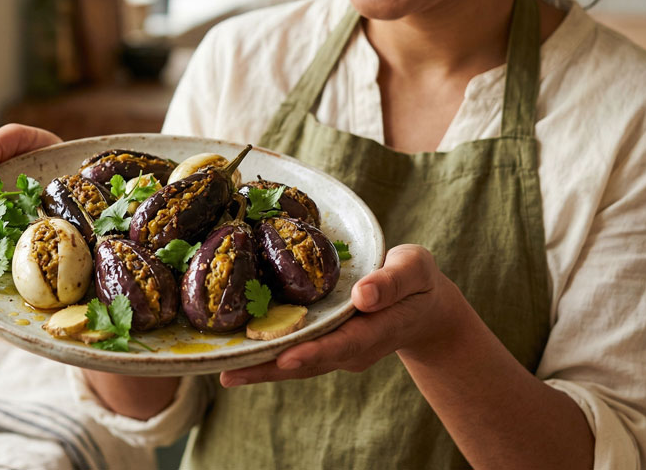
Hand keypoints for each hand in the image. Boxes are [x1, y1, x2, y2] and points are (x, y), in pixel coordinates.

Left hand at [220, 244, 460, 385]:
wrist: (422, 305)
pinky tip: (235, 351)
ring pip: (296, 362)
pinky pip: (294, 350)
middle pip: (308, 362)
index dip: (312, 352)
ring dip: (261, 368)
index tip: (285, 359)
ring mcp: (337, 349)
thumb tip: (362, 295)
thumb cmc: (418, 281)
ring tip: (223, 371)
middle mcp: (351, 348)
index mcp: (375, 330)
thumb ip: (392, 281)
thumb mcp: (414, 270)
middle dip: (270, 369)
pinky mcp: (325, 343)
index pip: (341, 344)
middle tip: (230, 374)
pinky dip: (267, 353)